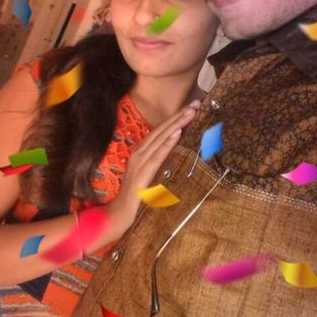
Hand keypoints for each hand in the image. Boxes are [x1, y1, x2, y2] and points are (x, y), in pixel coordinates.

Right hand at [105, 101, 199, 236]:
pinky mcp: (142, 174)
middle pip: (161, 130)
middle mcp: (139, 152)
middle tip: (196, 103)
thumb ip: (161, 161)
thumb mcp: (151, 173)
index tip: (191, 107)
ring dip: (176, 124)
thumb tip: (177, 149)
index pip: (160, 130)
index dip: (175, 117)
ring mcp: (139, 162)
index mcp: (141, 151)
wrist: (120, 212)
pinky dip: (167, 143)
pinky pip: (157, 156)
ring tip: (190, 112)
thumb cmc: (137, 195)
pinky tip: (177, 134)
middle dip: (179, 115)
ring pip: (161, 138)